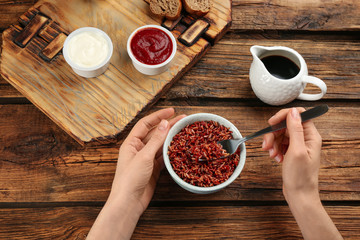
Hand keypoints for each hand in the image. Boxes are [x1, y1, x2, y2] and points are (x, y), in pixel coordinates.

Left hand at [110, 107, 184, 211]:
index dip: (158, 116)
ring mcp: (146, 159)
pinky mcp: (153, 169)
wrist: (129, 202)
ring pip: (160, 145)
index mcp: (131, 143)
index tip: (171, 111)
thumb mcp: (144, 156)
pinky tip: (179, 147)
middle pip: (155, 133)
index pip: (145, 124)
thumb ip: (155, 140)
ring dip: (171, 138)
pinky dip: (171, 151)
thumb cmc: (130, 179)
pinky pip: (163, 157)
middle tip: (183, 119)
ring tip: (184, 131)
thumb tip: (164, 123)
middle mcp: (138, 149)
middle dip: (168, 126)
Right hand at [262, 107, 342, 239]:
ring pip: (280, 134)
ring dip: (272, 143)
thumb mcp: (296, 151)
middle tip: (267, 145)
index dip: (283, 116)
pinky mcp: (292, 151)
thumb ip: (295, 129)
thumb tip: (293, 112)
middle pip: (285, 125)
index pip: (298, 115)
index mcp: (311, 136)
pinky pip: (279, 143)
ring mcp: (298, 145)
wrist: (299, 195)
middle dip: (273, 134)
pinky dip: (274, 149)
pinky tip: (275, 158)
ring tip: (272, 155)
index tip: (271, 124)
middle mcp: (306, 138)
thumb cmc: (300, 177)